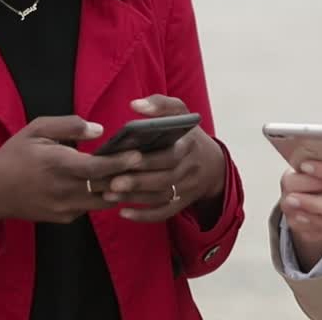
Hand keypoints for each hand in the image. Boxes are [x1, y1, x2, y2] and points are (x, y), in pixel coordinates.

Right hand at [0, 116, 142, 225]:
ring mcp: (65, 208)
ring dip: (119, 189)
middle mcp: (64, 190)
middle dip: (129, 176)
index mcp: (58, 165)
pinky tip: (110, 183)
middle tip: (148, 163)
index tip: (139, 154)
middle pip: (107, 186)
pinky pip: (90, 207)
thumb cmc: (14, 155)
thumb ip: (69, 126)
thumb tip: (99, 129)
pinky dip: (101, 196)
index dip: (120, 162)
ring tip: (134, 173)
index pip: (97, 167)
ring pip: (104, 201)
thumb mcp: (36, 129)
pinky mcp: (64, 218)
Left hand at [92, 95, 225, 222]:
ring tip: (109, 195)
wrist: (213, 164)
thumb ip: (161, 105)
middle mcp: (190, 168)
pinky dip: (144, 216)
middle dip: (137, 181)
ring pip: (161, 197)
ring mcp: (187, 188)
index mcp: (189, 144)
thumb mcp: (181, 113)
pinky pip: (164, 213)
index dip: (149, 159)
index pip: (170, 154)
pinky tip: (123, 213)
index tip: (126, 157)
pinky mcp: (182, 203)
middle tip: (111, 182)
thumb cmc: (188, 135)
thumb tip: (135, 105)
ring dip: (135, 198)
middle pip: (164, 178)